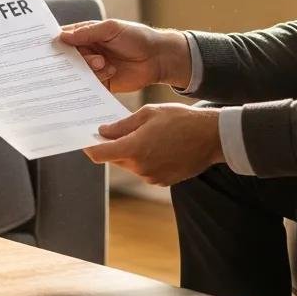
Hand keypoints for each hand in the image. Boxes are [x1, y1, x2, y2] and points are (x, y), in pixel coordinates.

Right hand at [59, 19, 190, 91]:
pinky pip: (89, 86)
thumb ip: (88, 32)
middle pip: (67, 58)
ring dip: (89, 69)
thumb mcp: (111, 29)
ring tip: (105, 64)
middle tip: (81, 59)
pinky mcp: (102, 83)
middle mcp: (87, 51)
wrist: (158, 58)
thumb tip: (62, 37)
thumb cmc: (136, 37)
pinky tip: (106, 76)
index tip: (44, 49)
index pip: (64, 38)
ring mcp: (93, 68)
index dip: (53, 43)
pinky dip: (93, 83)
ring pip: (78, 73)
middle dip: (70, 60)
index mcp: (86, 34)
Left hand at [83, 103, 223, 185]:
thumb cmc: (181, 120)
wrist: (211, 137)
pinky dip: (143, 159)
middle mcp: (140, 167)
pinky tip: (156, 145)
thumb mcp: (148, 113)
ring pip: (129, 164)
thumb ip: (122, 125)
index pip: (100, 154)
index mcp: (134, 148)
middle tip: (111, 130)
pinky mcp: (163, 181)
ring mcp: (151, 177)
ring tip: (141, 134)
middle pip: (114, 159)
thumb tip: (104, 131)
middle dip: (111, 146)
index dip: (89, 147)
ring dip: (129, 152)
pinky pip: (144, 170)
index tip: (84, 139)